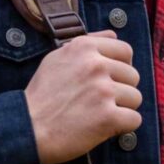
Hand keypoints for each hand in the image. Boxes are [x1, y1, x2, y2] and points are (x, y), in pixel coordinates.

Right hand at [23, 30, 141, 163]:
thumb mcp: (57, 58)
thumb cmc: (41, 97)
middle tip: (99, 102)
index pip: (125, 51)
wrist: (27, 128)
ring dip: (122, 109)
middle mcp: (95, 65)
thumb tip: (113, 36)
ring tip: (99, 115)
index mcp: (84, 47)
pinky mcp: (108, 117)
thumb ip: (86, 45)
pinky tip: (105, 128)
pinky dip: (123, 127)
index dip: (121, 68)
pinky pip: (134, 119)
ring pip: (136, 98)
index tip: (109, 80)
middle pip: (133, 76)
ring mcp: (103, 91)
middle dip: (121, 90)